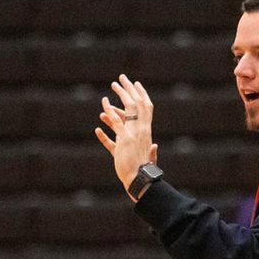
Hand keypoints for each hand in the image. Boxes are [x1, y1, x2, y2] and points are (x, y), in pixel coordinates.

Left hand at [94, 74, 157, 198]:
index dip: (141, 94)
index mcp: (147, 132)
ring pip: (127, 110)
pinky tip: (103, 108)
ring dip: (120, 96)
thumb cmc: (145, 172)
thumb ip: (150, 152)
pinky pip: (115, 123)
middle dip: (129, 89)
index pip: (146, 108)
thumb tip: (155, 147)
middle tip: (122, 78)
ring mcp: (133, 134)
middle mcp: (141, 130)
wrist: (141, 180)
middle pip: (137, 104)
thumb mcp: (147, 159)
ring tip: (112, 86)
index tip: (136, 84)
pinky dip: (109, 114)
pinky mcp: (124, 141)